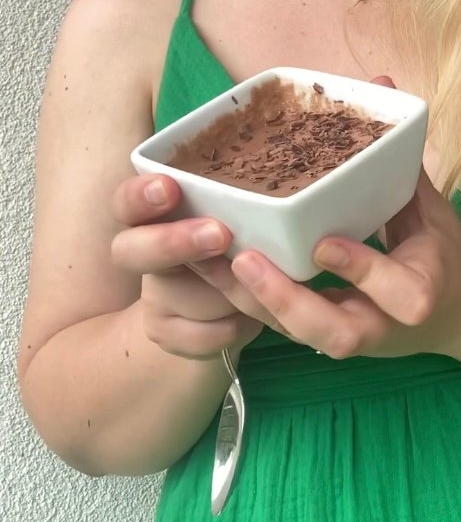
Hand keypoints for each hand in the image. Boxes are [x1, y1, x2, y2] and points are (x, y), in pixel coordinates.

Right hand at [110, 174, 267, 358]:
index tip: (169, 188)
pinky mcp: (165, 334)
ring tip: (259, 280)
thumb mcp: (237, 218)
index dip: (140, 195)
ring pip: (179, 297)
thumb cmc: (236, 241)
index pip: (128, 201)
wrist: (225, 304)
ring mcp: (153, 297)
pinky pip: (204, 332)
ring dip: (225, 292)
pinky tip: (249, 316)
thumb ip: (237, 206)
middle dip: (170, 244)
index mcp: (155, 213)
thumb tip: (272, 191)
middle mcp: (144, 253)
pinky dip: (234, 325)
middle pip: (128, 251)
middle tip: (219, 235)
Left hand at [190, 78, 460, 360]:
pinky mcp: (325, 340)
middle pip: (334, 334)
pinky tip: (211, 271)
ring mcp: (353, 340)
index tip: (324, 243)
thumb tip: (382, 84)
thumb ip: (401, 153)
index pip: (395, 290)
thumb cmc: (444, 252)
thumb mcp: (432, 206)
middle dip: (286, 300)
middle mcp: (384, 327)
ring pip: (299, 337)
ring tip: (210, 263)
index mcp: (421, 293)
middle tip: (245, 259)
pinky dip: (247, 303)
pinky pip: (283, 331)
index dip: (360, 268)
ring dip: (252, 303)